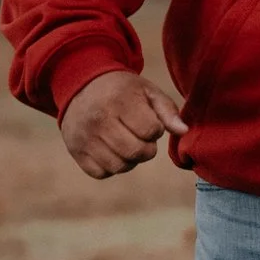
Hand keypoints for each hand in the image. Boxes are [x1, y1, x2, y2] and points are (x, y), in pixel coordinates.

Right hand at [59, 70, 187, 178]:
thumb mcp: (147, 91)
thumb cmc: (122, 91)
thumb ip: (168, 111)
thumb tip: (183, 131)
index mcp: (119, 101)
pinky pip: (101, 173)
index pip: (150, 130)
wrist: (81, 86)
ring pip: (119, 166)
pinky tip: (112, 150)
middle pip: (136, 152)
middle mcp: (98, 120)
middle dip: (147, 149)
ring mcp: (84, 138)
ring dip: (131, 160)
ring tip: (128, 143)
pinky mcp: (75, 151)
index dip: (155, 130)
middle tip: (142, 137)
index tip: (149, 122)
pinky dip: (112, 167)